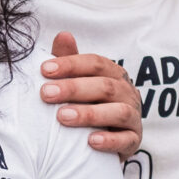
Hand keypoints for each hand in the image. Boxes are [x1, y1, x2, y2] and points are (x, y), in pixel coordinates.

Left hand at [40, 30, 141, 155]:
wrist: (100, 142)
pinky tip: (91, 142)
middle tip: (46, 94)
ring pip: (118, 112)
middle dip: (74, 88)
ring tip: (63, 116)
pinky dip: (110, 140)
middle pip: (105, 86)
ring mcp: (133, 117)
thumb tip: (63, 35)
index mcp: (113, 75)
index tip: (44, 69)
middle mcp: (127, 93)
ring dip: (90, 114)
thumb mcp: (76, 83)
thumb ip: (70, 63)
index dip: (71, 64)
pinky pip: (126, 140)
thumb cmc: (86, 105)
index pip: (96, 63)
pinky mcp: (134, 141)